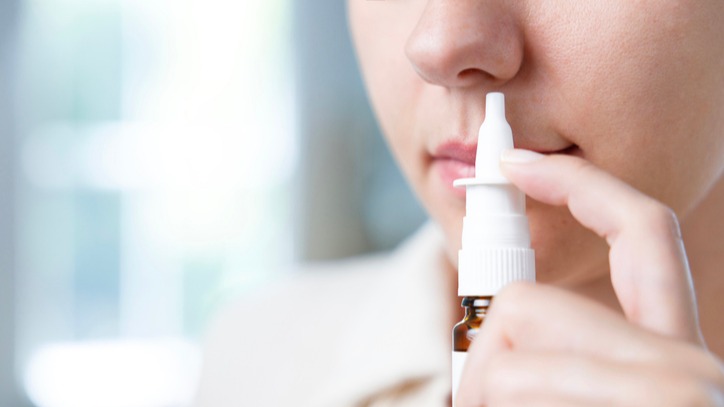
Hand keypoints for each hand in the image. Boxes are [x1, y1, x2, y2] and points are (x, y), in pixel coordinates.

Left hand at [455, 150, 723, 405]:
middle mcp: (688, 363)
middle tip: (480, 400)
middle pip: (524, 303)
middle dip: (484, 355)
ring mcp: (674, 389)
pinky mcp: (653, 405)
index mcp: (674, 350)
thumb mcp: (586, 392)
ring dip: (480, 397)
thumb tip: (496, 318)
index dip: (579, 182)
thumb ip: (562, 349)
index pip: (643, 230)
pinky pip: (512, 382)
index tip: (513, 162)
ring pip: (505, 355)